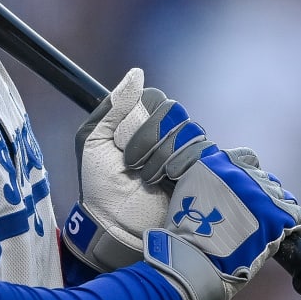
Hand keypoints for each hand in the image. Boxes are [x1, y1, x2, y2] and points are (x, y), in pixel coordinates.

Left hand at [61, 69, 207, 271]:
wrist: (115, 225)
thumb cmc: (99, 185)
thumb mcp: (94, 141)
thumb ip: (113, 106)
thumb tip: (137, 73)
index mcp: (143, 122)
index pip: (155, 99)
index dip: (140, 119)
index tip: (121, 145)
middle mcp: (167, 132)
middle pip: (174, 112)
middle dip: (149, 139)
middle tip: (132, 165)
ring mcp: (186, 151)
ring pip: (190, 131)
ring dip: (163, 155)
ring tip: (147, 179)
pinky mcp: (201, 171)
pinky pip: (206, 152)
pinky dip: (183, 164)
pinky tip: (170, 180)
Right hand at [141, 144, 300, 299]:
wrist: (193, 255)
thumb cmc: (186, 228)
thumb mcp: (189, 187)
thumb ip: (209, 179)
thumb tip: (223, 185)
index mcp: (222, 163)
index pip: (249, 158)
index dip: (250, 173)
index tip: (247, 187)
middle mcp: (245, 174)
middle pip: (266, 180)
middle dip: (263, 195)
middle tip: (256, 214)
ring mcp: (262, 194)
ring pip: (283, 196)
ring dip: (278, 208)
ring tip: (272, 224)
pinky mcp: (276, 217)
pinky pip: (297, 215)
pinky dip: (296, 222)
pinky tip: (292, 230)